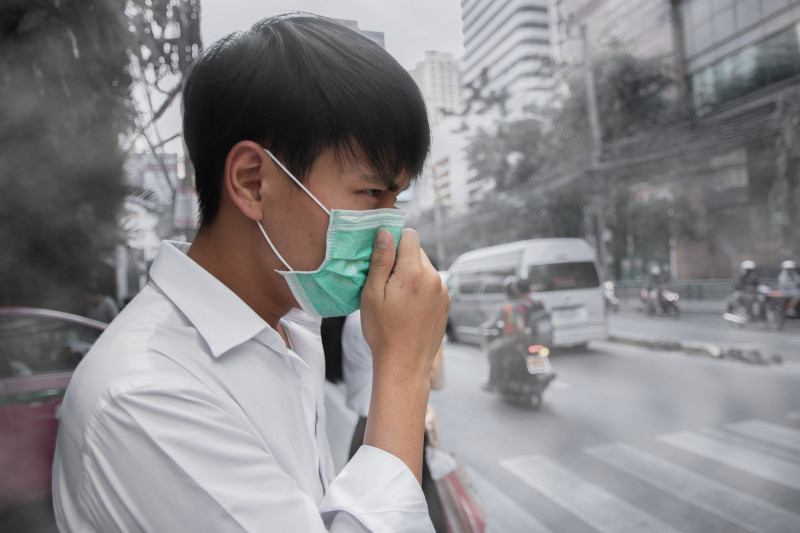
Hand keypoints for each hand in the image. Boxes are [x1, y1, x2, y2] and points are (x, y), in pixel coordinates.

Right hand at [359, 228, 450, 480]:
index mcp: (414, 271)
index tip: (382, 258)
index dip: (394, 241)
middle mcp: (434, 277)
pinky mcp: (446, 303)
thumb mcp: (372, 294)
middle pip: (417, 251)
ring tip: (397, 298)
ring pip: (425, 268)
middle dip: (401, 260)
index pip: (409, 235)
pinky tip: (408, 307)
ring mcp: (443, 291)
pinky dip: (420, 288)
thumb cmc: (383, 331)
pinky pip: (432, 284)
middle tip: (385, 282)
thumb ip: (380, 260)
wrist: (405, 365)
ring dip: (411, 274)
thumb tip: (385, 232)